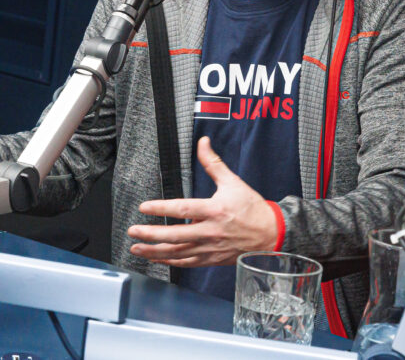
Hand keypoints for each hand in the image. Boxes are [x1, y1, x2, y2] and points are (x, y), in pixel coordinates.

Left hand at [127, 136, 277, 267]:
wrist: (271, 234)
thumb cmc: (252, 208)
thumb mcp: (233, 182)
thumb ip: (213, 163)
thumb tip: (203, 142)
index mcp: (214, 210)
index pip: (182, 209)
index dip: (161, 208)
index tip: (144, 207)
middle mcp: (210, 231)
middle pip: (175, 235)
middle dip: (151, 234)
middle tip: (132, 231)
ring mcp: (210, 248)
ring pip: (177, 252)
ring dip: (154, 251)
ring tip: (136, 248)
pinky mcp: (211, 259)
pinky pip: (187, 262)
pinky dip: (170, 261)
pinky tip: (156, 258)